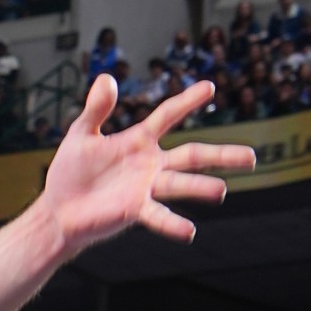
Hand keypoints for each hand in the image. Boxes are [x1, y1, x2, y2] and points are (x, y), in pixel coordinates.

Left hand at [35, 69, 252, 252]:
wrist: (58, 209)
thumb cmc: (71, 171)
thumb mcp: (81, 134)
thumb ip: (96, 109)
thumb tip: (106, 78)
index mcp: (139, 140)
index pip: (168, 115)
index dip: (187, 101)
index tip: (210, 87)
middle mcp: (150, 164)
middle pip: (193, 155)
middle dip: (222, 155)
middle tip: (252, 157)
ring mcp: (146, 188)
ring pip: (181, 185)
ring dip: (200, 187)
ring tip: (220, 191)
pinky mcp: (134, 210)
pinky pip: (157, 216)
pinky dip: (172, 224)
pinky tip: (189, 232)